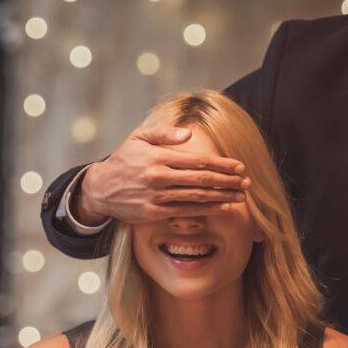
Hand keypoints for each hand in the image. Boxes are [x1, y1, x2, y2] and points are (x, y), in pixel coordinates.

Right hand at [76, 126, 249, 224]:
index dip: (221, 164)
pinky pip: (186, 211)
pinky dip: (206, 210)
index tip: (239, 166)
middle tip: (247, 182)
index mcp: (158, 157)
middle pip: (201, 180)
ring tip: (240, 196)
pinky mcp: (154, 213)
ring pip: (197, 198)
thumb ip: (164, 134)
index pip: (197, 161)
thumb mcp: (139, 138)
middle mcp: (159, 177)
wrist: (100, 188)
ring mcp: (157, 197)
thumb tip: (189, 135)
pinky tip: (221, 207)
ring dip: (222, 197)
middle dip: (228, 181)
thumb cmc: (124, 160)